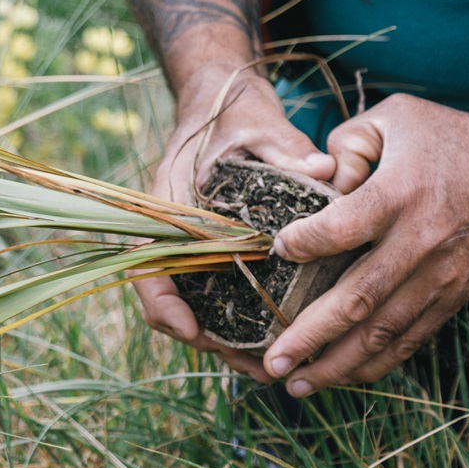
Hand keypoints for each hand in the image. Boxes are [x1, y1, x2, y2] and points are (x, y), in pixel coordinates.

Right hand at [135, 68, 335, 379]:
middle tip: (258, 368)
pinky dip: (245, 323)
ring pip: (202, 309)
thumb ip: (284, 147)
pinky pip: (222, 298)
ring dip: (232, 342)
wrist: (227, 99)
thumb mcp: (257, 124)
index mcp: (165, 208)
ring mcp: (194, 249)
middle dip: (214, 342)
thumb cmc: (234, 112)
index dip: (164, 305)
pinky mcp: (218, 254)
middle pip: (177, 305)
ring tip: (275, 368)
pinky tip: (283, 337)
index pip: (146, 267)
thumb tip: (321, 168)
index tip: (192, 331)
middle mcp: (173, 236)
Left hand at [260, 94, 468, 395]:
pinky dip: (376, 363)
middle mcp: (420, 242)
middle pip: (358, 299)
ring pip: (383, 332)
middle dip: (310, 335)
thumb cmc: (457, 140)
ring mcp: (440, 277)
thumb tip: (315, 181)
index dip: (305, 244)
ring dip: (337, 364)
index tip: (277, 252)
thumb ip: (348, 142)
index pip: (343, 228)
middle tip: (271, 361)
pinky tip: (343, 376)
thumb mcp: (398, 117)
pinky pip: (411, 339)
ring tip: (296, 384)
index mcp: (401, 193)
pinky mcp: (454, 297)